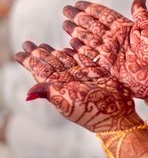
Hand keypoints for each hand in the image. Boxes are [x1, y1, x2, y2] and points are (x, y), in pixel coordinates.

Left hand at [14, 41, 141, 131]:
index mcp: (60, 87)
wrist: (118, 113)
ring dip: (55, 52)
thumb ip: (50, 93)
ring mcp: (84, 76)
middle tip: (29, 44)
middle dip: (40, 54)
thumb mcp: (68, 102)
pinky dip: (76, 52)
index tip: (20, 53)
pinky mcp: (97, 72)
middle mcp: (70, 81)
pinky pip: (83, 59)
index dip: (30, 63)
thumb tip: (27, 94)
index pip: (42, 72)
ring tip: (45, 45)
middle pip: (52, 64)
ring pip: (66, 60)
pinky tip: (69, 46)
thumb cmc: (92, 110)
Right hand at [63, 0, 147, 99]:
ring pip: (89, 39)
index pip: (105, 15)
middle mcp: (115, 39)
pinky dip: (80, 49)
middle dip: (79, 18)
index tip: (79, 3)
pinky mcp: (107, 66)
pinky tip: (71, 43)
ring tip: (65, 23)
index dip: (92, 9)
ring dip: (76, 31)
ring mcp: (110, 52)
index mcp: (125, 28)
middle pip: (93, 25)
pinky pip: (90, 55)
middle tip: (66, 10)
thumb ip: (141, 14)